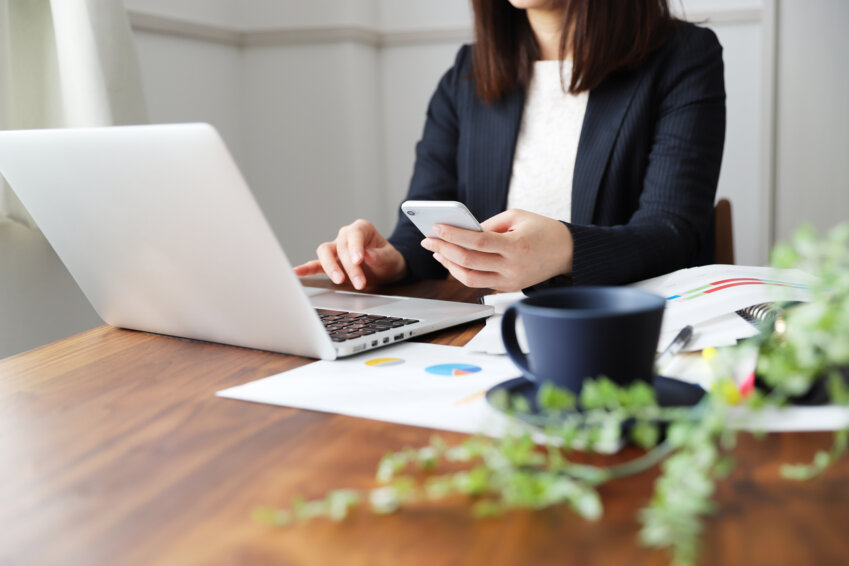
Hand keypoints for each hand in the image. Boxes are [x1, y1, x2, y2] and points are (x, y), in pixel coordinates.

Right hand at [293, 219, 406, 289]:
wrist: (387, 270)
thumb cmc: (389, 261)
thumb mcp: (392, 259)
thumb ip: (381, 256)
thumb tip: (368, 255)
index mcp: (362, 229)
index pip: (354, 234)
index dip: (355, 246)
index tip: (360, 260)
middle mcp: (346, 236)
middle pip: (341, 246)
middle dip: (349, 266)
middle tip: (360, 282)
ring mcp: (336, 249)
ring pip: (325, 252)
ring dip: (331, 267)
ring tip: (339, 280)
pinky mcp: (330, 263)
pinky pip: (316, 264)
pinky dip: (306, 269)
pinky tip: (297, 273)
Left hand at [420, 209, 572, 291]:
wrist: (568, 252)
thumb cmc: (543, 230)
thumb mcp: (518, 216)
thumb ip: (489, 224)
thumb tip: (462, 231)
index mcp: (516, 247)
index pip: (478, 243)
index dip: (454, 235)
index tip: (436, 227)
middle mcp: (512, 268)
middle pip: (469, 262)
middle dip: (444, 249)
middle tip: (428, 239)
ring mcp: (510, 281)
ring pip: (470, 279)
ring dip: (449, 265)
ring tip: (437, 251)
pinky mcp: (509, 288)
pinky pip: (480, 283)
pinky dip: (463, 272)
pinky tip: (452, 260)